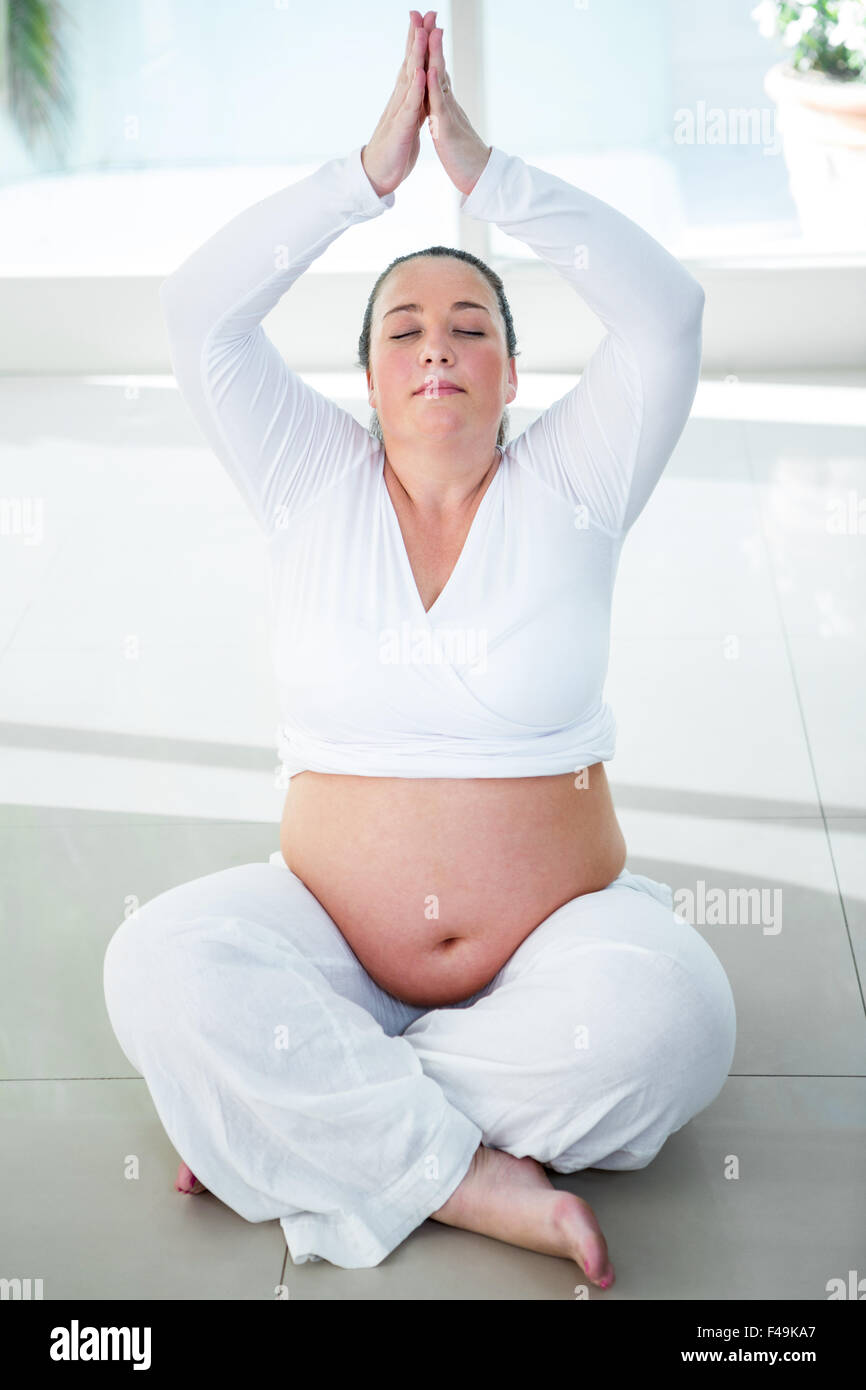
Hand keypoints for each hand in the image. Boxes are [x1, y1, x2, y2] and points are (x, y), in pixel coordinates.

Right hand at [361, 11, 437, 197]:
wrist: (377, 176)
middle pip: (410, 63)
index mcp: (405, 99)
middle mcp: (400, 100)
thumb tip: (423, 91)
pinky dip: (416, 89)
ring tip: (422, 32)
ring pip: (410, 79)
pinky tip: (421, 73)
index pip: (413, 65)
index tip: (426, 19)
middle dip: (417, 37)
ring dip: (416, 55)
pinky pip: (410, 107)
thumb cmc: (394, 150)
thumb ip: (416, 104)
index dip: (419, 42)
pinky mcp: (401, 129)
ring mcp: (399, 113)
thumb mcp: (410, 122)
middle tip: (423, 12)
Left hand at [425, 24, 491, 196]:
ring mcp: (447, 114)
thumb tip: (441, 95)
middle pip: (437, 65)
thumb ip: (445, 108)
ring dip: (434, 54)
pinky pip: (439, 106)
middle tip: (427, 14)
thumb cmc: (464, 155)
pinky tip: (430, 69)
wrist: (477, 178)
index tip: (423, 25)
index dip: (428, 48)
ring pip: (439, 79)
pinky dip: (434, 87)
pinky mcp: (445, 130)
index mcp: (443, 103)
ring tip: (430, 30)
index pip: (434, 69)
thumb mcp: (449, 126)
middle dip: (430, 40)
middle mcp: (447, 103)